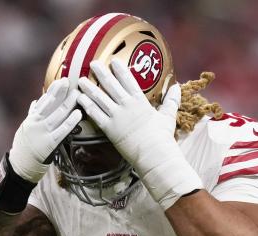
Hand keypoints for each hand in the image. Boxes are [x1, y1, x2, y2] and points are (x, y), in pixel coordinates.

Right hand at [8, 78, 81, 182]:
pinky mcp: (50, 143)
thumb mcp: (26, 127)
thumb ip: (32, 114)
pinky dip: (71, 121)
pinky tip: (78, 114)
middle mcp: (37, 122)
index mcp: (33, 117)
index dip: (54, 90)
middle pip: (51, 104)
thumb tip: (35, 102)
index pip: (45, 100)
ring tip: (78, 95)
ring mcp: (43, 132)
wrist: (21, 164)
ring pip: (58, 114)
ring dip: (69, 103)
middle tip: (72, 82)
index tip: (62, 81)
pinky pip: (62, 130)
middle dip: (62, 92)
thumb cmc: (25, 145)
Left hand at [77, 59, 202, 209]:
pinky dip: (87, 106)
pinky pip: (95, 115)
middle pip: (111, 85)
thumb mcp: (168, 116)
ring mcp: (116, 116)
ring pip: (100, 98)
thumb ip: (171, 100)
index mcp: (140, 101)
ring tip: (81, 80)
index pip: (128, 80)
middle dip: (101, 73)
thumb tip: (177, 87)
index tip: (113, 60)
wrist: (154, 154)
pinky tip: (80, 99)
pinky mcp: (109, 129)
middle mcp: (126, 105)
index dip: (120, 69)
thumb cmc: (162, 137)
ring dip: (89, 88)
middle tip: (93, 63)